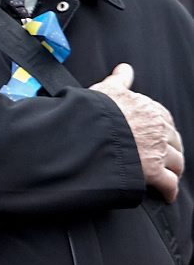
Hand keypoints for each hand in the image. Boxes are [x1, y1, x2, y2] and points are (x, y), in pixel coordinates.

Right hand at [94, 64, 183, 201]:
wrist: (88, 132)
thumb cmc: (94, 111)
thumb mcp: (105, 90)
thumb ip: (119, 80)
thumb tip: (124, 69)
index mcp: (149, 109)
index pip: (164, 119)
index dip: (162, 129)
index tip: (159, 135)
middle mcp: (157, 129)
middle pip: (174, 141)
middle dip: (172, 150)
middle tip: (166, 158)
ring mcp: (157, 150)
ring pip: (176, 162)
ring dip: (174, 170)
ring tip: (169, 176)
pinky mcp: (151, 171)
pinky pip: (168, 184)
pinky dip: (169, 191)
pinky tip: (166, 194)